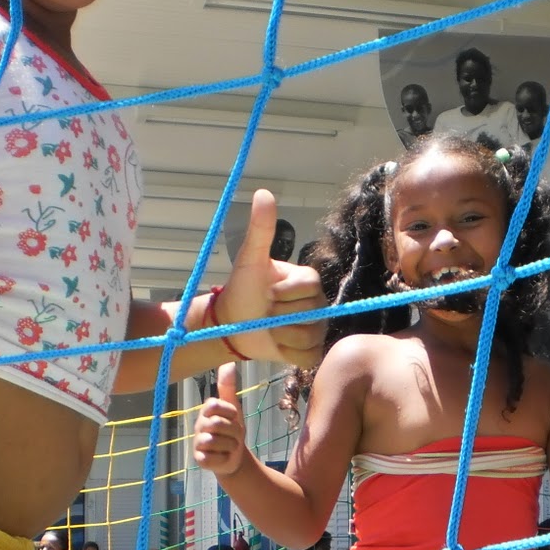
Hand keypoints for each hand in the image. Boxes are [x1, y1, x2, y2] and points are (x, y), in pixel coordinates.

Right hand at [192, 363, 250, 477]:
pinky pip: (211, 459)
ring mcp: (197, 442)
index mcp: (206, 411)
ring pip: (215, 442)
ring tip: (230, 447)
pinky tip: (223, 457)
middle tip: (235, 435)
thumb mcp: (233, 408)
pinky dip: (223, 459)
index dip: (229, 412)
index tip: (234, 416)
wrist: (234, 457)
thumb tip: (228, 362)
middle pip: (218, 424)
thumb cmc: (232, 429)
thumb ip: (228, 387)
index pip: (214, 405)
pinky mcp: (199, 459)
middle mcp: (199, 424)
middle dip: (234, 431)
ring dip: (230, 446)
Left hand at [211, 189, 326, 367]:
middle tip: (265, 312)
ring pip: (309, 336)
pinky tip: (275, 344)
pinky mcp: (311, 351)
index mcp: (308, 280)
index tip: (267, 293)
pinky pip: (309, 356)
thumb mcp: (249, 260)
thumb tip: (264, 193)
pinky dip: (288, 354)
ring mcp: (317, 328)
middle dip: (280, 317)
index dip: (283, 294)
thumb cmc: (242, 290)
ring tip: (268, 329)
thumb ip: (260, 229)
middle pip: (311, 314)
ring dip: (281, 336)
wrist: (231, 325)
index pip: (309, 288)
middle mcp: (318, 304)